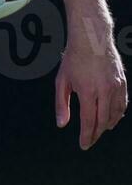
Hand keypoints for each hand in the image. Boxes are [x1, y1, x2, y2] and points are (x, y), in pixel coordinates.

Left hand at [55, 20, 128, 149]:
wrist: (92, 39)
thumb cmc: (74, 59)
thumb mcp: (62, 81)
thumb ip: (61, 104)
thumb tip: (62, 124)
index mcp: (88, 91)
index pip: (89, 121)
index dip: (87, 136)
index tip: (84, 145)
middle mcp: (105, 90)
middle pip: (103, 121)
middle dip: (96, 134)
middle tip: (90, 141)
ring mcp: (116, 87)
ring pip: (115, 114)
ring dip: (107, 125)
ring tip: (99, 131)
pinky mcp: (123, 83)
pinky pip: (122, 104)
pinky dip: (117, 115)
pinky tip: (111, 118)